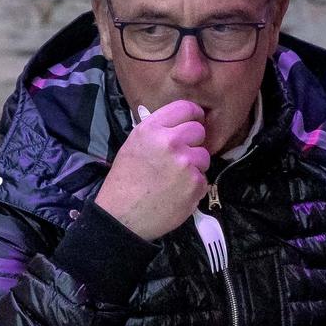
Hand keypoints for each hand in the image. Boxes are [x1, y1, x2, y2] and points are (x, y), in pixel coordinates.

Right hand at [96, 99, 209, 240]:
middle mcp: (170, 142)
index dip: (193, 115)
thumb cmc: (124, 182)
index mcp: (152, 129)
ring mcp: (186, 163)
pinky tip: (177, 192)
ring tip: (175, 178)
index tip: (195, 121)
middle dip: (194, 142)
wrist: (121, 216)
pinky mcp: (195, 184)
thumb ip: (158, 131)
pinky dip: (194, 186)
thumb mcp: (133, 145)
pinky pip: (204, 178)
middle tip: (181, 156)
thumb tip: (180, 123)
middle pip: (199, 131)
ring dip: (195, 166)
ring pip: (204, 156)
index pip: (185, 108)